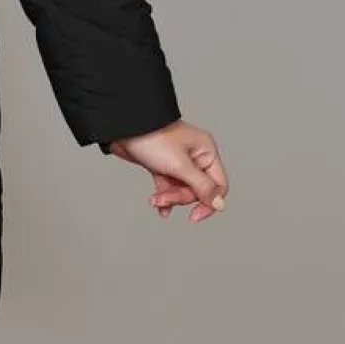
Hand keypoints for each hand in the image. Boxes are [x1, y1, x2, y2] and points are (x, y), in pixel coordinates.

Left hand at [102, 119, 227, 222]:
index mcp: (206, 151)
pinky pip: (169, 186)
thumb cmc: (153, 138)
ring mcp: (179, 160)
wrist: (124, 127)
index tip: (194, 215)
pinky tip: (158, 205)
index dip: (209, 202)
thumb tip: (221, 204)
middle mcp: (195, 155)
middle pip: (198, 190)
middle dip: (180, 197)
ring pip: (182, 189)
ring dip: (169, 197)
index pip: (218, 185)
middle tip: (165, 197)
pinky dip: (164, 195)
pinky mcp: (163, 164)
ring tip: (155, 200)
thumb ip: (202, 187)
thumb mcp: (180, 165)